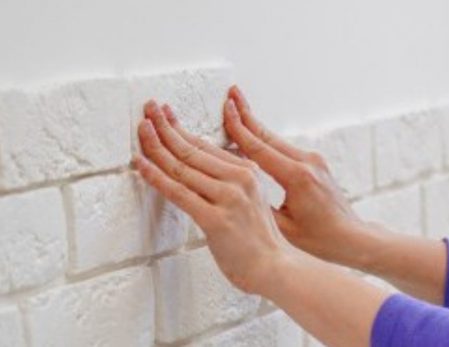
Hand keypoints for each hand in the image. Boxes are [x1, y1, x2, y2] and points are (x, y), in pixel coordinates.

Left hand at [134, 100, 283, 294]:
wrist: (275, 267)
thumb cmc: (261, 239)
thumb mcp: (254, 198)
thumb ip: (234, 181)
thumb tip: (207, 167)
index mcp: (248, 172)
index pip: (206, 145)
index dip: (182, 128)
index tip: (166, 115)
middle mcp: (238, 179)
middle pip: (192, 149)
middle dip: (166, 126)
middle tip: (149, 108)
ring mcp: (227, 198)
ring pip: (183, 167)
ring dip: (157, 146)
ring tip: (141, 130)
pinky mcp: (215, 219)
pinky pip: (179, 193)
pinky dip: (157, 177)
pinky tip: (141, 164)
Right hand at [224, 86, 368, 264]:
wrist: (351, 238)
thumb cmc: (321, 239)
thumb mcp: (283, 228)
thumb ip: (259, 205)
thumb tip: (235, 186)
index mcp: (297, 177)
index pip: (259, 147)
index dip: (239, 127)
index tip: (226, 108)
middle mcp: (307, 163)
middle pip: (268, 135)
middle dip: (247, 113)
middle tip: (232, 93)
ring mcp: (313, 161)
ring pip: (277, 139)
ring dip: (256, 125)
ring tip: (240, 110)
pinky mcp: (315, 165)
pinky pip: (286, 148)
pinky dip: (268, 140)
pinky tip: (258, 136)